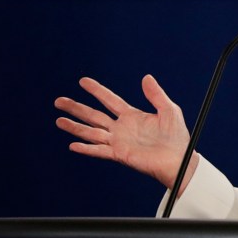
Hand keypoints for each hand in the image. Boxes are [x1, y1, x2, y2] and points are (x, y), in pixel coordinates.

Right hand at [54, 74, 196, 190]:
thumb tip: (146, 77)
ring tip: (59, 120)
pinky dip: (86, 148)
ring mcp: (119, 141)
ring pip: (91, 132)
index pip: (109, 100)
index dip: (96, 90)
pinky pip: (99, 150)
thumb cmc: (176, 137)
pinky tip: (73, 144)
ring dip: (75, 127)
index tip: (83, 81)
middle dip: (76, 108)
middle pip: (94, 115)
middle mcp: (121, 128)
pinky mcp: (120, 154)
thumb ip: (156, 94)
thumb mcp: (169, 110)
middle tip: (59, 101)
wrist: (179, 160)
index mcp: (132, 116)